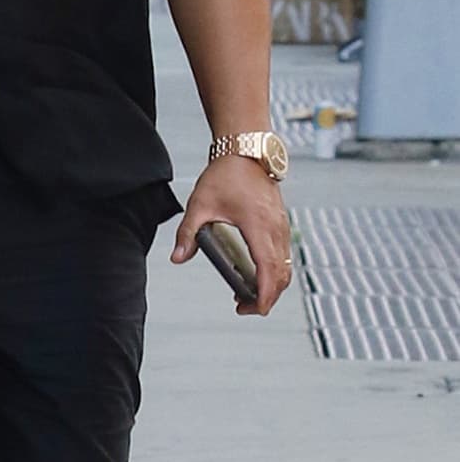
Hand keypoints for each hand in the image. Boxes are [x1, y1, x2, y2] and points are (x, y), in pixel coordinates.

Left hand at [171, 156, 291, 315]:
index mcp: (258, 226)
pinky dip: (273, 270)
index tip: (255, 310)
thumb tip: (177, 258)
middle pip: (281, 274)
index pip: (268, 269)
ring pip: (285, 266)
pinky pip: (283, 254)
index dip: (265, 294)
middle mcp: (276, 229)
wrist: (246, 152)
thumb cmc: (224, 176)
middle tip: (242, 307)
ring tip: (244, 294)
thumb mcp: (199, 205)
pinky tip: (253, 274)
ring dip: (271, 284)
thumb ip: (188, 234)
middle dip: (266, 296)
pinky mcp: (281, 224)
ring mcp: (282, 226)